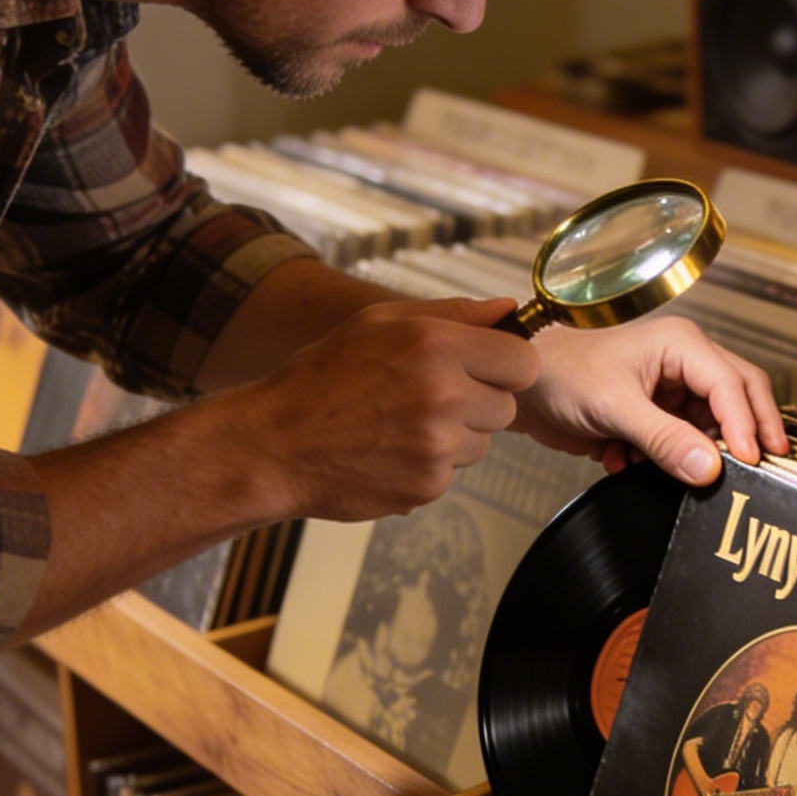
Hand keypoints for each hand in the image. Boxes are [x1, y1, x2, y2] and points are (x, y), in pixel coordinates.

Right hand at [229, 296, 537, 521]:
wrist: (274, 443)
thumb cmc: (322, 376)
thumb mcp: (380, 322)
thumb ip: (454, 312)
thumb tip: (508, 309)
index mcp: (437, 345)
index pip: (522, 362)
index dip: (506, 365)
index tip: (486, 368)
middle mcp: (445, 396)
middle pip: (505, 407)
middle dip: (477, 402)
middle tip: (427, 396)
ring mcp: (438, 447)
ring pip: (480, 442)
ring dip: (453, 435)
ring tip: (399, 423)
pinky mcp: (427, 486)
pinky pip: (451, 472)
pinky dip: (428, 464)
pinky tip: (388, 450)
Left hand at [513, 315, 787, 484]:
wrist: (522, 388)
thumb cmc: (560, 372)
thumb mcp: (615, 407)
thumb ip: (665, 439)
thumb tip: (709, 468)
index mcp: (682, 344)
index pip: (733, 385)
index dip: (747, 425)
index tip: (752, 461)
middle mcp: (684, 361)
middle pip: (739, 397)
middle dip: (747, 433)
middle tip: (764, 467)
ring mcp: (672, 388)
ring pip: (711, 425)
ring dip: (690, 452)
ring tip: (660, 464)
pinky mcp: (658, 413)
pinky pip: (682, 442)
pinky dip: (663, 458)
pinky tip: (627, 460)